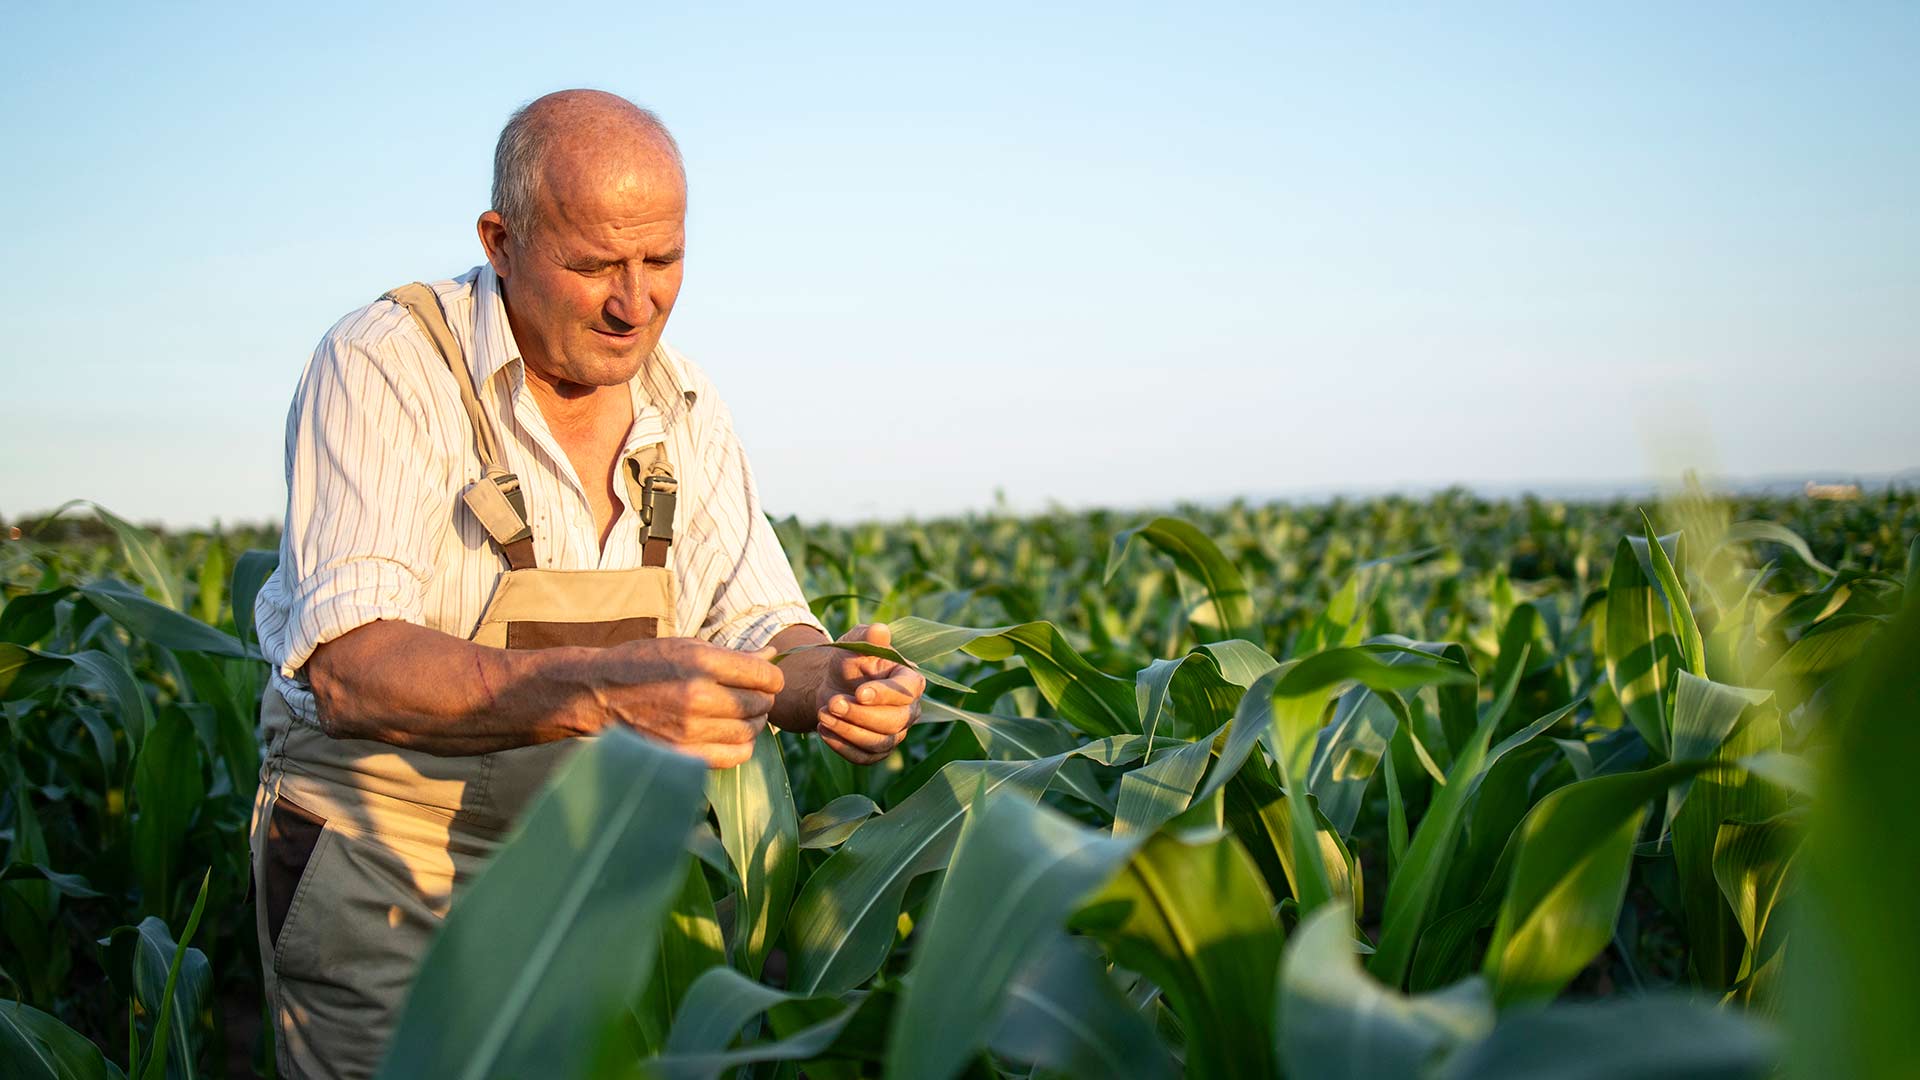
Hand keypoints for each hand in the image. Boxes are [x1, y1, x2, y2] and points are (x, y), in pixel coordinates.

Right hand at [591, 638, 784, 768]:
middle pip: (759, 703)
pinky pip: (733, 756)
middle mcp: (698, 695)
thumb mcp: (683, 646)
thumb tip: (771, 653)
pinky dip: (741, 747)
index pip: (763, 674)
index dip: (772, 677)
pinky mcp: (682, 754)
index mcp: (700, 662)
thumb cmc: (641, 664)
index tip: (766, 679)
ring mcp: (690, 729)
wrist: (595, 694)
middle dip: (763, 699)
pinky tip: (731, 736)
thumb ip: (729, 654)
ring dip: (754, 724)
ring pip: (749, 731)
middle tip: (754, 697)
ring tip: (742, 716)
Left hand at [814, 623, 924, 764]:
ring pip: (879, 743)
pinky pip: (865, 758)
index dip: (885, 694)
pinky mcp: (877, 751)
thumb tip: (880, 630)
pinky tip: (823, 731)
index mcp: (910, 681)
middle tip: (832, 703)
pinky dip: (842, 747)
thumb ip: (868, 637)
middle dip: (860, 715)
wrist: (832, 686)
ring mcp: (895, 734)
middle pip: (894, 722)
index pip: (907, 692)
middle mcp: (909, 711)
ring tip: (822, 715)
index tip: (859, 692)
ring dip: (848, 731)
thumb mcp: (855, 643)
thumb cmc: (850, 661)